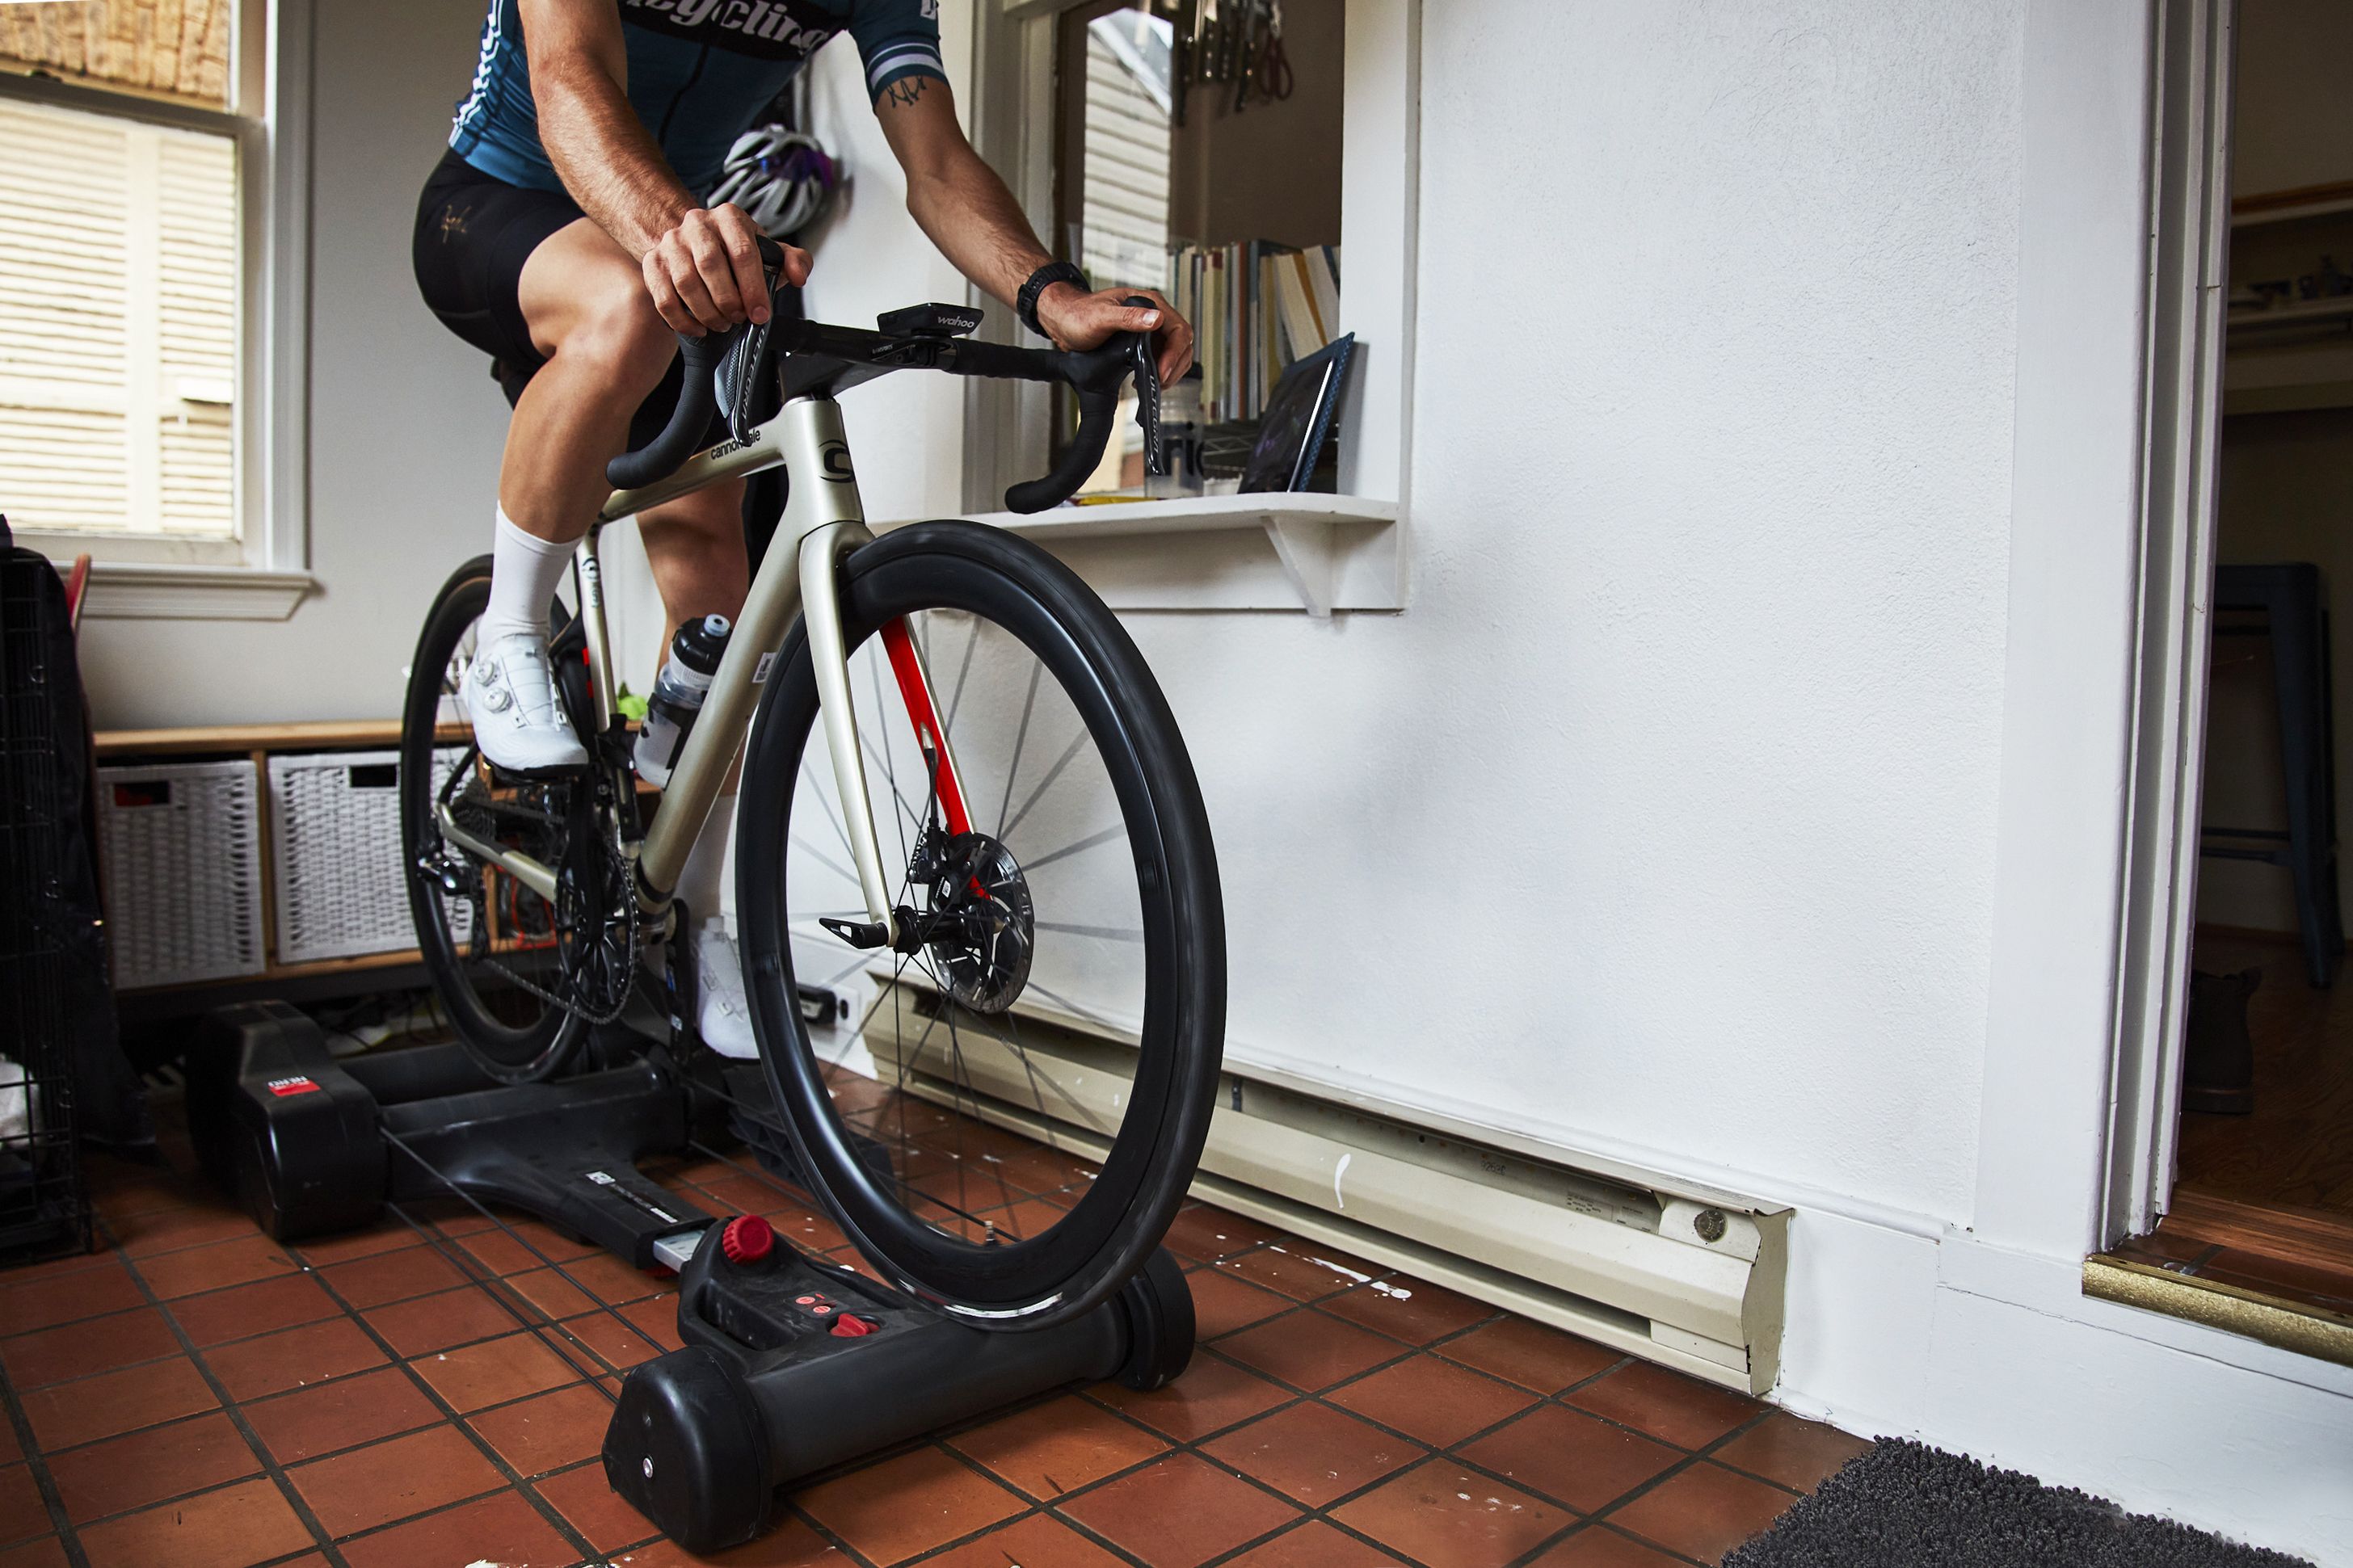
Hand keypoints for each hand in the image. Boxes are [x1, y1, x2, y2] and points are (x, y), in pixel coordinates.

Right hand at [641, 204, 811, 335]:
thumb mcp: (768, 249)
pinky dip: (681, 320)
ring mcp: (671, 242)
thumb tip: (798, 275)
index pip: (743, 252)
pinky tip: (698, 328)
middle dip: (728, 300)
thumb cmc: (735, 250)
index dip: (753, 288)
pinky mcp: (652, 262)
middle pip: (710, 265)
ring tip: (722, 323)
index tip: (760, 314)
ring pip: (685, 282)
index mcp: (729, 217)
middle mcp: (697, 224)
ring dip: (706, 312)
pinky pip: (663, 297)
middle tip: (739, 319)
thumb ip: (793, 259)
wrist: (694, 240)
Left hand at [1036, 283, 1193, 386]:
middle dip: (1176, 365)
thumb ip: (1129, 317)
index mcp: (1149, 303)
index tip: (1163, 370)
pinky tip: (1149, 379)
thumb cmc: (1078, 314)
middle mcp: (1152, 315)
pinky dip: (1162, 371)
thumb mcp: (1102, 317)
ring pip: (1175, 351)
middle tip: (1161, 382)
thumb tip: (1156, 319)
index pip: (1178, 329)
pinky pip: (1162, 357)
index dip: (1175, 353)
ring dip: (1172, 370)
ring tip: (1157, 383)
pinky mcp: (1143, 342)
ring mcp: (1149, 329)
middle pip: (1182, 342)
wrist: (1063, 321)